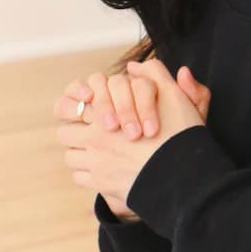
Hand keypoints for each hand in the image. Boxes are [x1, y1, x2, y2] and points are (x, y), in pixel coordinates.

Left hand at [56, 59, 207, 208]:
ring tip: (98, 152)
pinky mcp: (102, 185)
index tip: (91, 110)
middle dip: (75, 131)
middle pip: (65, 133)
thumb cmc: (181, 134)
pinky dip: (87, 174)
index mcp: (107, 113)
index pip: (76, 104)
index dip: (81, 105)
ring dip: (80, 153)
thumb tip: (133, 66)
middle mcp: (96, 139)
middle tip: (92, 132)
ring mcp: (97, 164)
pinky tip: (104, 169)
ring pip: (70, 157)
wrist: (185, 176)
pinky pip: (78, 178)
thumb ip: (154, 73)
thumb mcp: (173, 95)